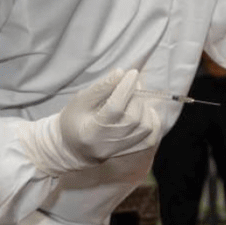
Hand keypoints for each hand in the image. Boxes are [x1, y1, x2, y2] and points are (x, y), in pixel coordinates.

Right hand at [18, 69, 162, 172]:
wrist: (73, 147)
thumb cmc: (74, 120)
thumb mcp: (81, 100)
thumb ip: (101, 87)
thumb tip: (122, 73)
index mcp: (91, 132)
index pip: (114, 109)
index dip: (125, 89)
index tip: (132, 73)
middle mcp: (107, 145)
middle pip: (132, 118)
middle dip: (136, 95)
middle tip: (132, 82)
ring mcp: (120, 150)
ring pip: (145, 127)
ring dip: (144, 107)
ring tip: (135, 96)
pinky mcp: (129, 151)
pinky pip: (150, 138)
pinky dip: (152, 121)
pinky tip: (145, 110)